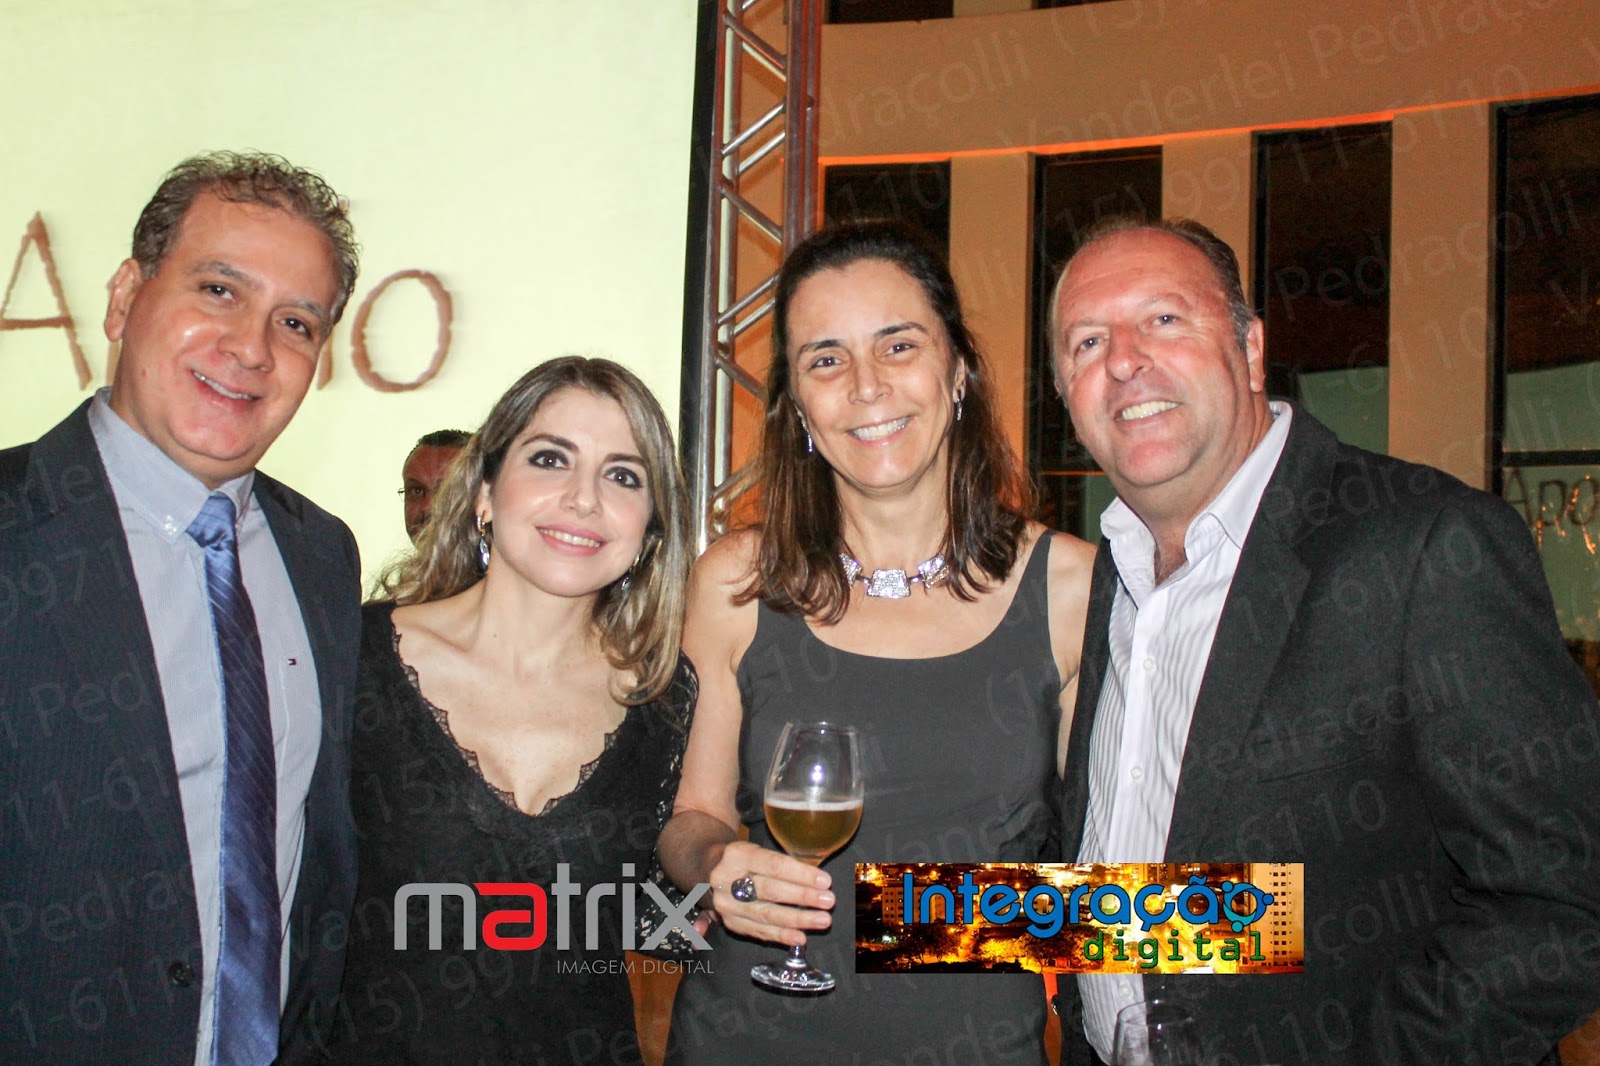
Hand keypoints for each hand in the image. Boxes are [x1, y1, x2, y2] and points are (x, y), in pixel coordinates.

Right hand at [707, 840, 834, 946]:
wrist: (708, 869)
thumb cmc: (746, 859)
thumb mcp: (758, 850)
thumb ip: (784, 864)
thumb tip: (818, 881)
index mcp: (737, 854)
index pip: (773, 865)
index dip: (801, 874)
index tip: (825, 881)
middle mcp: (726, 879)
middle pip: (770, 890)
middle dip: (802, 897)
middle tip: (828, 901)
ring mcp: (725, 904)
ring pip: (765, 914)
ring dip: (797, 919)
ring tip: (822, 920)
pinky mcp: (729, 922)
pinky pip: (758, 931)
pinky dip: (781, 935)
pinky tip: (800, 937)